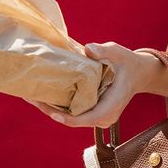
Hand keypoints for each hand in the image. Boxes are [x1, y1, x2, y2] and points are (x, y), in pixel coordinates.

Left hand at [31, 42, 156, 129]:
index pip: (85, 119)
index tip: (51, 112)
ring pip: (69, 117)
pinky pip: (72, 111)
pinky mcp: (91, 111)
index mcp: (110, 107)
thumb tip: (88, 49)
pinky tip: (42, 93)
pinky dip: (57, 104)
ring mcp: (96, 116)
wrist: (138, 73)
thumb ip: (104, 51)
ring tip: (30, 95)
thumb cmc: (127, 63)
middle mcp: (103, 117)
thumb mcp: (118, 53)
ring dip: (50, 107)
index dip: (67, 117)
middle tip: (29, 97)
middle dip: (50, 110)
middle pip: (72, 119)